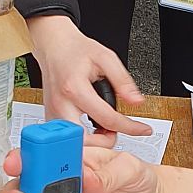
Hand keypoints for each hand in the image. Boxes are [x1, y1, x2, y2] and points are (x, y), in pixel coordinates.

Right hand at [28, 14, 150, 142]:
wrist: (54, 47)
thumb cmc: (76, 51)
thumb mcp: (106, 58)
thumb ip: (123, 81)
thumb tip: (137, 102)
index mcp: (75, 88)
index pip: (107, 119)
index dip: (129, 127)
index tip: (142, 129)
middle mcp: (60, 104)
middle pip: (83, 141)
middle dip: (104, 143)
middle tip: (115, 132)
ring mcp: (52, 114)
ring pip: (73, 144)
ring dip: (94, 143)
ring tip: (105, 128)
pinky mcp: (50, 118)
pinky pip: (67, 138)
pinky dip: (83, 139)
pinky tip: (93, 127)